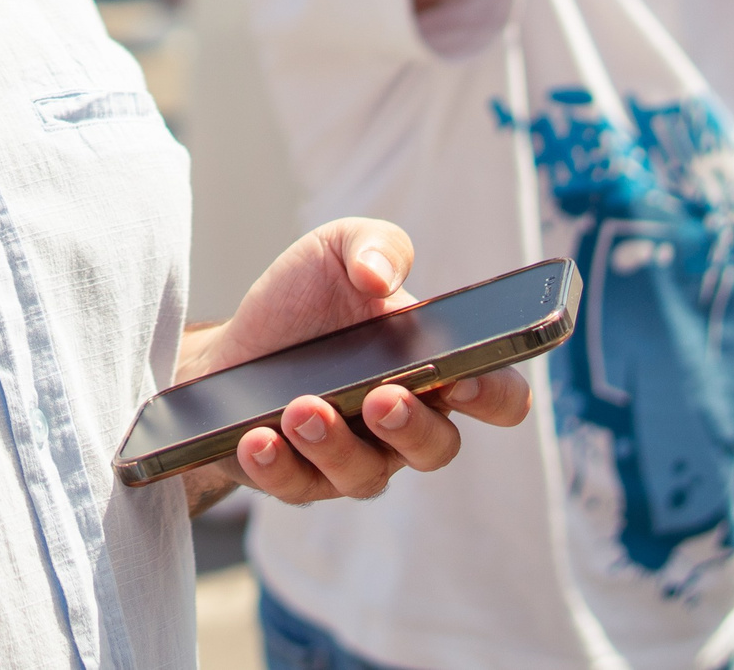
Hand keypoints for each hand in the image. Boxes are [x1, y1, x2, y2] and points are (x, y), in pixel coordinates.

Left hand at [175, 220, 531, 510]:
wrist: (235, 342)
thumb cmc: (304, 298)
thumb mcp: (337, 249)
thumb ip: (375, 246)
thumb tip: (379, 276)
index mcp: (434, 368)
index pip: (498, 398)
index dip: (494, 396)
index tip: (463, 378)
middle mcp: (405, 424)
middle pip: (436, 448)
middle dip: (411, 427)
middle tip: (379, 399)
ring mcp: (356, 458)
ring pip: (365, 476)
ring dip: (334, 446)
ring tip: (299, 410)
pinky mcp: (301, 478)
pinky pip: (298, 487)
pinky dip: (277, 466)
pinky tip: (258, 440)